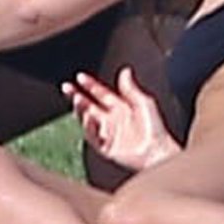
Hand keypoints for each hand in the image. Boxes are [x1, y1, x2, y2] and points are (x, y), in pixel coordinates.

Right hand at [63, 68, 179, 171]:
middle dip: (76, 96)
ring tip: (77, 99)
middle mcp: (111, 119)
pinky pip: (92, 136)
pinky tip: (89, 117)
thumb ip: (131, 88)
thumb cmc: (155, 128)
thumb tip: (125, 71)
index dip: (90, 85)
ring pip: (87, 119)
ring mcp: (107, 133)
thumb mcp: (144, 102)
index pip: (100, 93)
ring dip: (80, 109)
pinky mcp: (105, 147)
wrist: (157, 152)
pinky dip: (88, 127)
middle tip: (67, 87)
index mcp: (120, 107)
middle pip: (88, 105)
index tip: (80, 77)